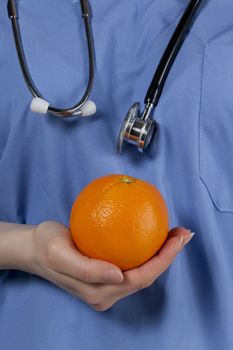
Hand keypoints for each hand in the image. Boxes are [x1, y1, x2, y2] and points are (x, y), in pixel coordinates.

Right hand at [29, 222, 193, 311]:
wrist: (34, 248)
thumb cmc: (45, 247)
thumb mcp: (58, 253)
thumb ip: (87, 269)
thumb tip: (119, 276)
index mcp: (98, 292)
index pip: (140, 278)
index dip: (163, 260)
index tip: (178, 239)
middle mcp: (106, 293)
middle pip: (147, 276)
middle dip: (169, 256)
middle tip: (184, 232)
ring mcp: (107, 285)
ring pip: (143, 271)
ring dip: (162, 253)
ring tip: (176, 233)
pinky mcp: (106, 275)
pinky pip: (133, 264)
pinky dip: (148, 250)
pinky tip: (154, 235)